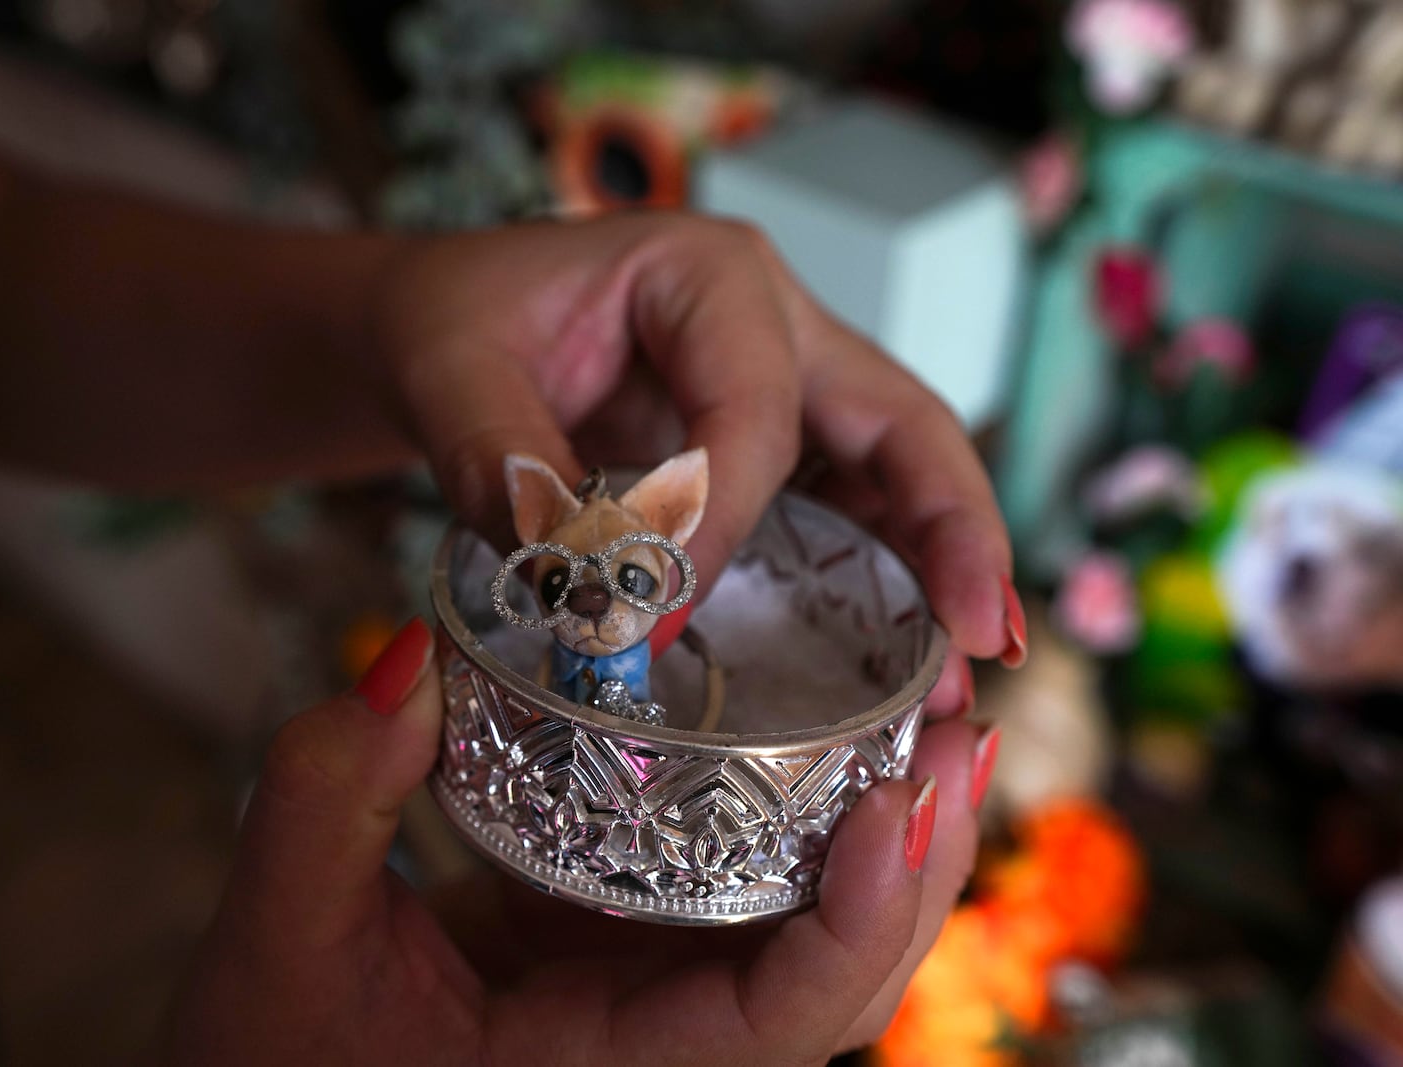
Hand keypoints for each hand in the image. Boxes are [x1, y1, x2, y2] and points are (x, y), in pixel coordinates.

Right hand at [164, 621, 991, 1064]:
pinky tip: (829, 739)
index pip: (779, 1024)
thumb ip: (329, 794)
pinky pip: (749, 901)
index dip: (861, 920)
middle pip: (843, 981)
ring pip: (817, 943)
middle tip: (956, 722)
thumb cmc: (268, 1062)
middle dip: (916, 860)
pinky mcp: (633, 961)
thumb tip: (414, 649)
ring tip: (930, 713)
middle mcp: (658, 1054)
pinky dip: (807, 826)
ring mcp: (655, 1008)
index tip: (897, 798)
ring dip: (888, 838)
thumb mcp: (278, 935)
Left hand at [375, 214, 1025, 711]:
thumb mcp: (450, 374)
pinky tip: (906, 650)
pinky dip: (887, 576)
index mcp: (705, 274)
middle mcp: (772, 324)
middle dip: (953, 528)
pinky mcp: (771, 451)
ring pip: (898, 470)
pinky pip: (850, 508)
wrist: (440, 334)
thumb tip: (581, 580)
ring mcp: (785, 387)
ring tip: (965, 674)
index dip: (720, 518)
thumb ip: (501, 468)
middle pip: (899, 422)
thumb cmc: (453, 324)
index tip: (657, 616)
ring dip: (939, 567)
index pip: (755, 407)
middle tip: (985, 638)